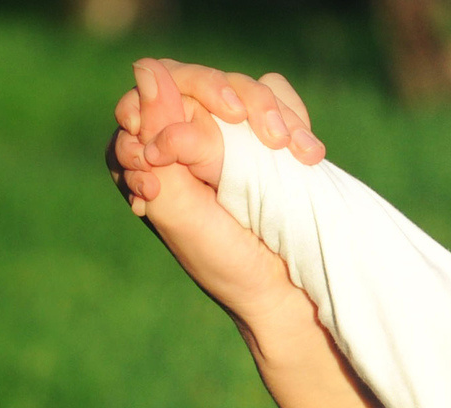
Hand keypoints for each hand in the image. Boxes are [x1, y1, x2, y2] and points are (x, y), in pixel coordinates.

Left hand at [106, 62, 307, 328]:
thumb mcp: (179, 208)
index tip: (189, 145)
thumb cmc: (224, 261)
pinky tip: (307, 154)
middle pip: (194, 79)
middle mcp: (179, 137)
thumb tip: (147, 71)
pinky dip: (294, 118)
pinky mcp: (264, 135)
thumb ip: (156, 143)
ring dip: (270, 111)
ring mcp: (225, 134)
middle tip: (257, 127)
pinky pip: (276, 96)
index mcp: (143, 155)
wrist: (286, 292)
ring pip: (238, 85)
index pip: (145, 96)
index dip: (169, 103)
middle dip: (227, 95)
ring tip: (295, 151)